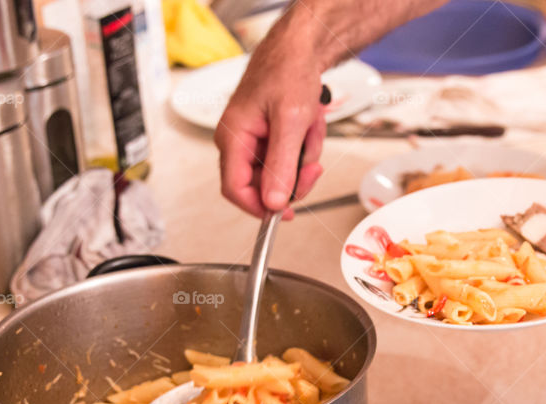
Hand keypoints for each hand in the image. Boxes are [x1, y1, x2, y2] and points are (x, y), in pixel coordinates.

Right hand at [215, 26, 325, 218]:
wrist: (300, 48)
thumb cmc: (288, 71)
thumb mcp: (290, 122)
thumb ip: (282, 166)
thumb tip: (275, 202)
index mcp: (233, 137)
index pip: (235, 189)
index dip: (260, 207)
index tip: (285, 214)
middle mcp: (239, 141)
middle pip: (263, 184)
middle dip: (293, 175)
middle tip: (312, 166)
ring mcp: (254, 139)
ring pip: (282, 170)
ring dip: (303, 155)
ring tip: (310, 127)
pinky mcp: (270, 135)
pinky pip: (290, 155)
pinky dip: (306, 143)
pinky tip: (309, 124)